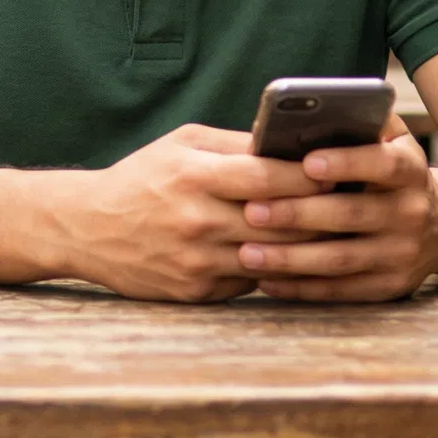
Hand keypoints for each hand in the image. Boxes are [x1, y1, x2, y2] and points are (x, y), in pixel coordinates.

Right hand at [38, 125, 326, 302]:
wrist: (85, 228)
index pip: (269, 177)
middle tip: (352, 205)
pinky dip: (271, 269)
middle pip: (280, 222)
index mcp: (194, 176)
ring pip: (272, 258)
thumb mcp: (180, 145)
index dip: (311, 175)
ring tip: (334, 235)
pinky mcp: (195, 292)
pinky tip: (291, 259)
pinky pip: (250, 282)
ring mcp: (197, 262)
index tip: (340, 171)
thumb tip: (290, 146)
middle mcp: (196, 221)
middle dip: (321, 214)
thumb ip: (234, 145)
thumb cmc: (140, 179)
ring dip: (306, 249)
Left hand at [236, 122, 437, 300]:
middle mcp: (411, 213)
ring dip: (291, 258)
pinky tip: (266, 280)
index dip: (346, 163)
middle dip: (298, 214)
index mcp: (409, 170)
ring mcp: (402, 254)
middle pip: (351, 214)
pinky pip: (341, 290)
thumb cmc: (389, 171)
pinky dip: (302, 287)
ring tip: (246, 252)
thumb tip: (301, 111)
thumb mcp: (389, 140)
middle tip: (251, 211)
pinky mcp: (390, 286)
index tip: (307, 164)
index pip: (382, 164)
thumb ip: (356, 122)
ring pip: (341, 259)